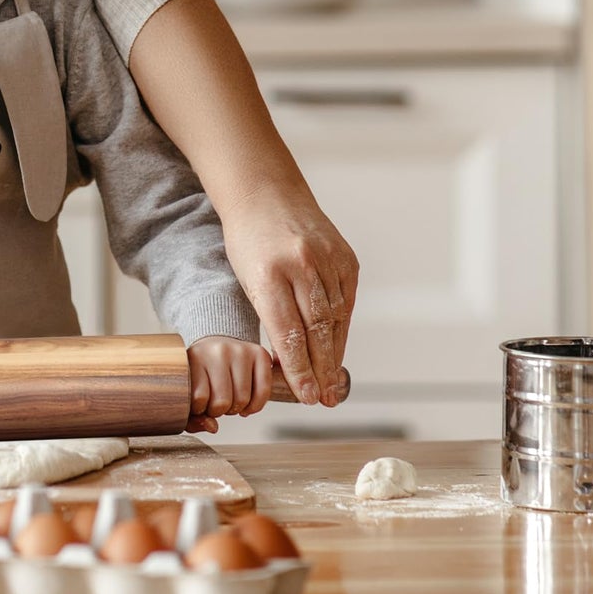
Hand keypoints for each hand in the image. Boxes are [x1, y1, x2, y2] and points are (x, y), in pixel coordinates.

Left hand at [185, 336, 273, 433]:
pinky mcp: (259, 353)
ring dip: (237, 409)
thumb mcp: (188, 392)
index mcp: (195, 357)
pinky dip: (255, 406)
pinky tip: (246, 403)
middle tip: (216, 403)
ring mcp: (240, 350)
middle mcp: (218, 350)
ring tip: (230, 400)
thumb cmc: (201, 373)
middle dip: (219, 411)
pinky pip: (263, 392)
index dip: (201, 410)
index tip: (200, 405)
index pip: (199, 398)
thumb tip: (213, 427)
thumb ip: (192, 418)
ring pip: (243, 399)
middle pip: (222, 402)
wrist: (215, 346)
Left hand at [221, 190, 357, 407]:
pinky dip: (342, 328)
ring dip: (335, 355)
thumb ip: (269, 315)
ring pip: (336, 319)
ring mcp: (327, 259)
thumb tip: (289, 361)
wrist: (266, 194)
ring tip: (332, 384)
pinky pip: (347, 301)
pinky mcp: (345, 257)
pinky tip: (338, 348)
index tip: (306, 396)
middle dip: (320, 370)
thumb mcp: (245, 278)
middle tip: (323, 399)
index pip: (288, 332)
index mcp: (268, 273)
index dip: (299, 369)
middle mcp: (301, 266)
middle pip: (317, 330)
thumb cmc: (247, 241)